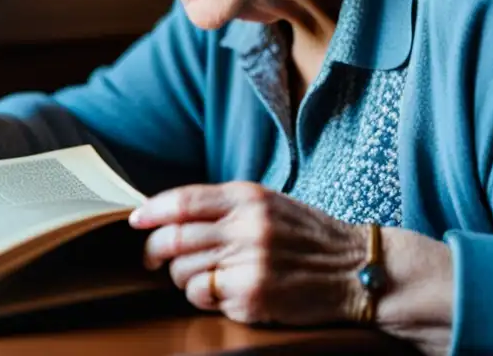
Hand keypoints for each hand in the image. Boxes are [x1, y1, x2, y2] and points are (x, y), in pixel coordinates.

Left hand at [130, 182, 369, 324]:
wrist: (357, 268)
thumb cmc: (308, 236)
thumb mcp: (269, 204)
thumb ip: (225, 206)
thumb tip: (170, 214)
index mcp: (248, 197)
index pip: (184, 201)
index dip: (152, 211)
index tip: (135, 220)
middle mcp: (247, 226)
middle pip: (175, 238)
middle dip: (154, 250)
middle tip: (151, 259)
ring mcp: (250, 262)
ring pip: (183, 270)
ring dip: (180, 276)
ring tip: (199, 276)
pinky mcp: (253, 296)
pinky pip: (202, 296)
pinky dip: (202, 296)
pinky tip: (221, 292)